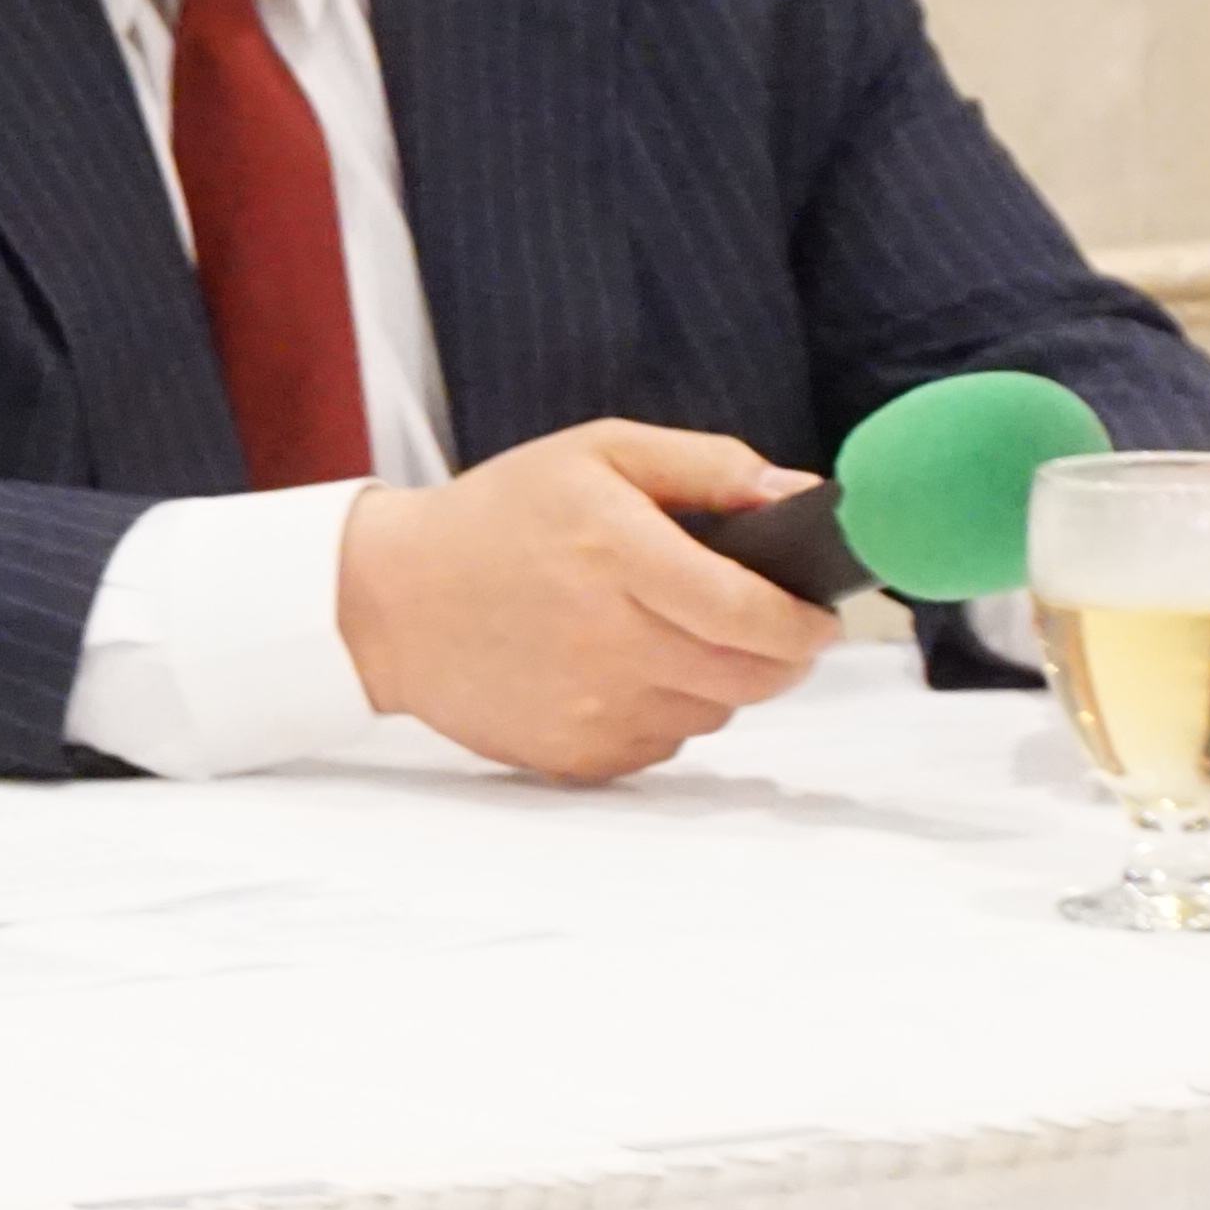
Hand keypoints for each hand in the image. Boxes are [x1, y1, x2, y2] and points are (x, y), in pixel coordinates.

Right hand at [336, 420, 844, 782]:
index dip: (806, 622)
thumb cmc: (496, 519)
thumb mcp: (595, 454)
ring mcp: (595, 707)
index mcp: (618, 554)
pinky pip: (665, 745)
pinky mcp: (579, 755)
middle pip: (754, 677)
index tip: (818, 614)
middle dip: (779, 654)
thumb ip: (705, 466)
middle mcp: (610, 639)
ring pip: (716, 711)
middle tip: (759, 625)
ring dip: (714, 679)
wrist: (392, 601)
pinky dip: (662, 711)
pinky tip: (616, 671)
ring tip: (662, 636)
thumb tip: (797, 495)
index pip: (753, 612)